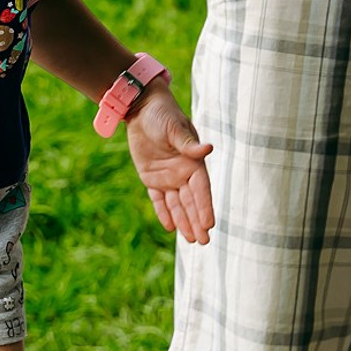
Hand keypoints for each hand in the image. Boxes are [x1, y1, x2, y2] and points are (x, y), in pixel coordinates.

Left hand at [125, 84, 214, 244]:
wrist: (141, 108)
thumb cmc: (162, 114)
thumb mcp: (175, 128)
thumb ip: (188, 144)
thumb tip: (209, 149)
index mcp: (193, 161)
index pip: (201, 189)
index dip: (205, 206)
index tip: (209, 224)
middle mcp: (183, 172)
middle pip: (191, 201)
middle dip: (197, 221)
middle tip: (204, 241)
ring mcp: (168, 177)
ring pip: (177, 204)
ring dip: (185, 221)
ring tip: (192, 240)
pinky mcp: (151, 178)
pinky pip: (159, 200)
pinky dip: (164, 212)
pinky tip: (171, 227)